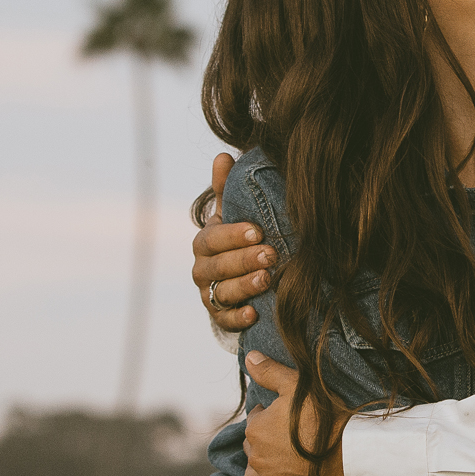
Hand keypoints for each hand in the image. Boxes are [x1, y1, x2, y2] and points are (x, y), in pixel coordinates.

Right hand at [194, 152, 272, 333]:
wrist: (240, 276)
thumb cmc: (240, 238)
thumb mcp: (234, 213)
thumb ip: (227, 188)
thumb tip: (223, 156)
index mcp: (206, 242)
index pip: (213, 238)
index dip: (233, 236)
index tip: (257, 231)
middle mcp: (203, 269)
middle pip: (218, 266)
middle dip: (244, 260)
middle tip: (271, 255)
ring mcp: (209, 294)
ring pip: (222, 293)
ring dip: (244, 287)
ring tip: (267, 280)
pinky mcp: (219, 316)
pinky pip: (224, 320)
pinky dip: (237, 318)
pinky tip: (254, 313)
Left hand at [240, 351, 347, 475]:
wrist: (350, 456)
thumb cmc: (325, 420)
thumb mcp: (298, 387)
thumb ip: (270, 372)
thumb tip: (249, 357)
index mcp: (255, 429)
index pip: (256, 420)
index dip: (271, 416)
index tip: (290, 418)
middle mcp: (255, 458)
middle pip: (255, 447)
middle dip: (267, 441)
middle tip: (292, 438)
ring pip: (257, 472)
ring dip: (267, 465)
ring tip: (289, 459)